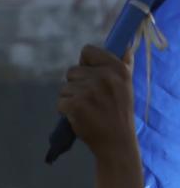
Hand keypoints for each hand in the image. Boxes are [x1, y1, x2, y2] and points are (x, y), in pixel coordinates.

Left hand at [59, 45, 139, 165]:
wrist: (116, 140)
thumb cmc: (119, 112)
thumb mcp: (127, 85)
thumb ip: (124, 65)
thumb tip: (125, 47)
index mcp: (117, 68)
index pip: (87, 51)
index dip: (85, 64)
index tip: (90, 76)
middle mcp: (103, 76)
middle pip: (72, 71)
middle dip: (76, 85)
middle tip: (91, 99)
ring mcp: (89, 90)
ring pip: (64, 88)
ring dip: (70, 99)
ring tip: (87, 109)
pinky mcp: (76, 104)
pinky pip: (60, 102)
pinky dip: (65, 111)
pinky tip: (79, 116)